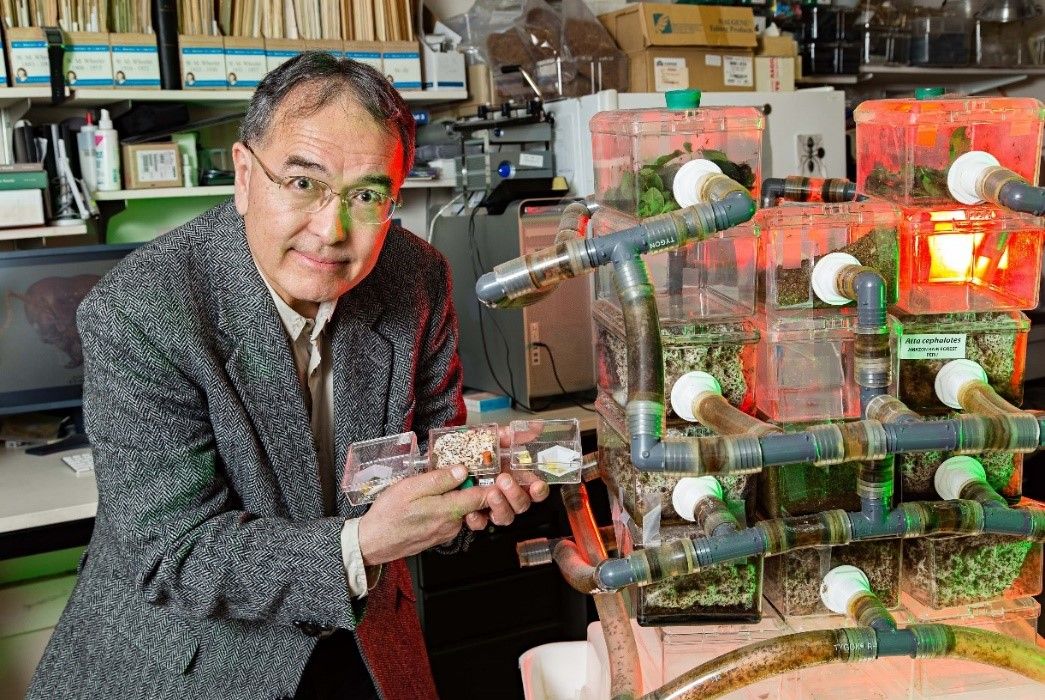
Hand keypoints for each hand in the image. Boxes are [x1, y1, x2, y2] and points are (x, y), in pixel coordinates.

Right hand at [358, 466, 488, 565]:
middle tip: (451, 472)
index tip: (487, 470)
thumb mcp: (410, 488)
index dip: (488, 482)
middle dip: (466, 485)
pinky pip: (450, 518)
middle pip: (472, 502)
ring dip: (452, 496)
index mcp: (447, 511)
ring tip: (432, 487)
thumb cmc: (388, 514)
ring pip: (460, 509)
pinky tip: (428, 502)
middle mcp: (451, 524)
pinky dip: (444, 507)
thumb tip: (462, 471)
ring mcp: (446, 532)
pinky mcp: (439, 537)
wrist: (373, 542)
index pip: (482, 497)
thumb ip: (439, 479)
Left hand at [462, 422, 550, 530]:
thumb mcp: (486, 438)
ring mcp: (490, 505)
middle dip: (516, 494)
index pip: (534, 488)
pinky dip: (478, 519)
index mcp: (512, 475)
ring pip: (505, 516)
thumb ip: (508, 435)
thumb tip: (535, 427)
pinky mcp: (474, 515)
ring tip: (490, 493)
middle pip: (522, 504)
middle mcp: (504, 493)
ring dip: (501, 506)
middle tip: (504, 480)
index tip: (536, 485)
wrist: (437, 463)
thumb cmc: (465, 451)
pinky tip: (471, 512)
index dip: (539, 490)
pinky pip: (481, 523)